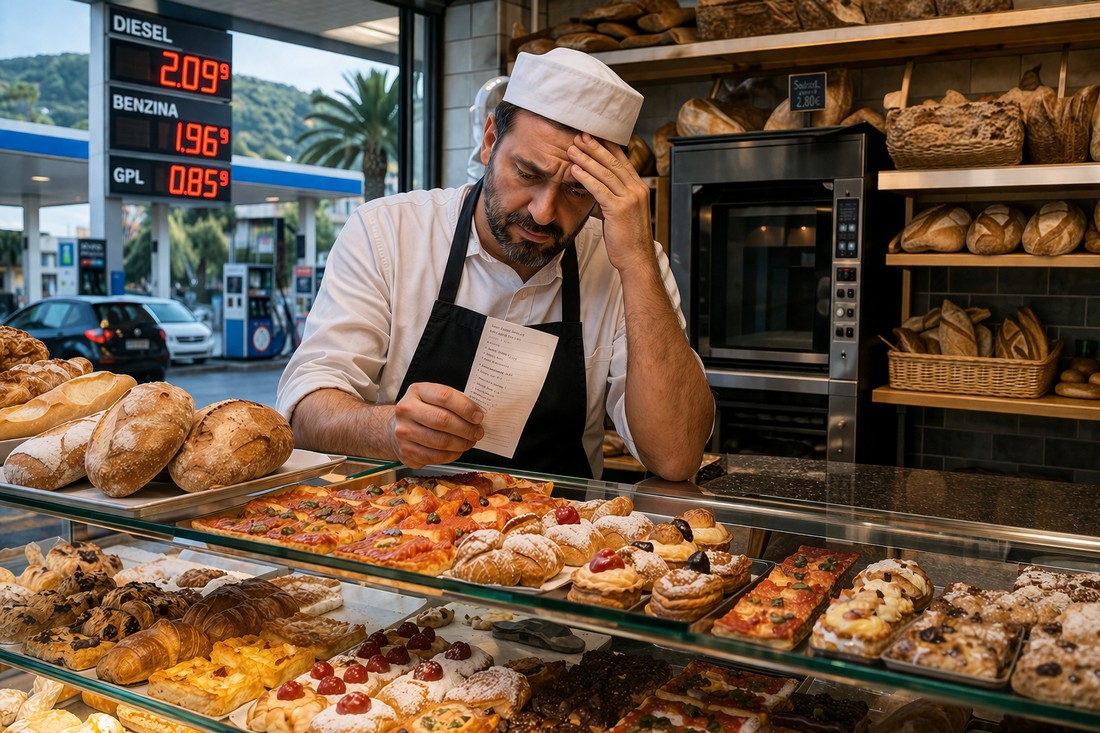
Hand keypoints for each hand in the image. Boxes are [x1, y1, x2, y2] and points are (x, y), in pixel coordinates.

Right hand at [388, 383, 484, 467]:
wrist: (397, 426)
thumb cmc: (423, 410)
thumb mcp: (434, 397)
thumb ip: (454, 402)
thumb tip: (477, 415)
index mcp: (417, 391)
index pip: (445, 396)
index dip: (466, 407)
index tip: (478, 417)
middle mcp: (406, 410)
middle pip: (443, 420)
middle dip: (466, 429)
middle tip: (478, 432)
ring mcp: (403, 432)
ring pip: (440, 442)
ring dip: (461, 444)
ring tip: (469, 442)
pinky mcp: (405, 451)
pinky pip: (435, 457)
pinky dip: (451, 455)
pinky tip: (456, 450)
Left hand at [568, 133, 653, 273]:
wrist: (637, 259)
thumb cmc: (628, 240)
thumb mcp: (623, 213)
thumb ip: (613, 198)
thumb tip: (598, 190)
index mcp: (639, 188)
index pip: (622, 161)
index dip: (607, 147)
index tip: (593, 136)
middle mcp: (636, 190)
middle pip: (613, 162)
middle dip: (595, 147)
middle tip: (580, 136)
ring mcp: (630, 199)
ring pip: (605, 173)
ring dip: (587, 159)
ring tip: (572, 149)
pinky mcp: (619, 209)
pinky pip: (600, 189)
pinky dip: (586, 178)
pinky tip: (575, 170)